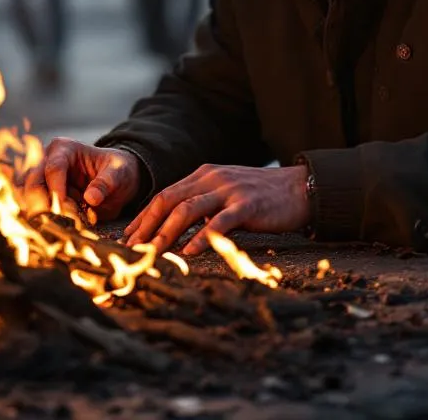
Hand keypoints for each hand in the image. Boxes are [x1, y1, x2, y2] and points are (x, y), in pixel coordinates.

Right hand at [22, 138, 141, 220]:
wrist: (118, 180)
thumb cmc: (118, 171)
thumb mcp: (119, 173)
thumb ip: (106, 183)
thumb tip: (91, 198)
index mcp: (65, 149)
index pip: (53, 169)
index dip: (58, 192)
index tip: (68, 213)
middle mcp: (47, 161)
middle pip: (33, 184)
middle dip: (45, 206)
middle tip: (62, 225)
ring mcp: (41, 180)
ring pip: (28, 200)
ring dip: (44, 216)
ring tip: (64, 228)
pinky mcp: (42, 198)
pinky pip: (34, 211)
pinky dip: (44, 222)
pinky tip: (59, 230)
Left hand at [124, 164, 308, 255]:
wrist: (299, 188)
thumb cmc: (260, 196)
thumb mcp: (226, 192)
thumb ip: (203, 202)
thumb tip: (176, 227)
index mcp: (203, 174)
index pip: (165, 194)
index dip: (144, 216)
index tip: (127, 237)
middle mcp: (211, 178)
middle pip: (169, 200)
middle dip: (147, 225)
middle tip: (130, 248)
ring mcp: (228, 190)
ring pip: (187, 209)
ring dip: (166, 232)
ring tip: (151, 253)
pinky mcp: (247, 205)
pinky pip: (219, 221)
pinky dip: (201, 237)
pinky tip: (190, 252)